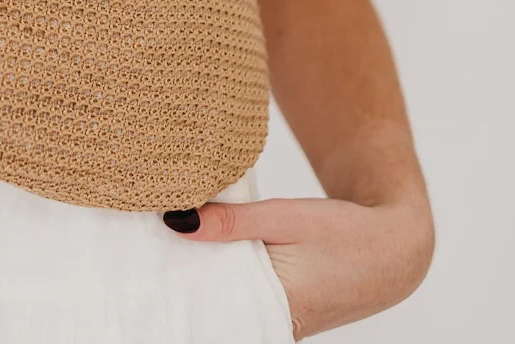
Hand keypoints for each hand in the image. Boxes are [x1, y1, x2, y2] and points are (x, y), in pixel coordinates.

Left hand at [163, 196, 434, 338]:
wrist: (395, 248)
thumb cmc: (346, 233)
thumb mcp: (285, 217)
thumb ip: (232, 221)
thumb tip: (175, 220)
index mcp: (277, 310)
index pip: (212, 308)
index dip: (179, 287)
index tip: (148, 267)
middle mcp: (277, 326)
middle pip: (217, 305)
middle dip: (187, 279)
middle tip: (150, 251)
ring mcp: (281, 322)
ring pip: (229, 300)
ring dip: (205, 275)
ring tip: (168, 248)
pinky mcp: (284, 310)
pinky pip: (244, 297)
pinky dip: (225, 275)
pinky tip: (201, 253)